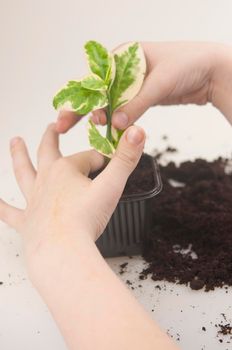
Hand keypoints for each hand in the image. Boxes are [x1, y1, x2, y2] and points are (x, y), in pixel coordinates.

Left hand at [0, 123, 144, 270]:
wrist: (62, 252)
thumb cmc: (86, 220)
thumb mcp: (112, 186)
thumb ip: (126, 158)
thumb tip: (138, 130)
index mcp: (66, 170)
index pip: (88, 158)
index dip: (102, 161)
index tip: (111, 167)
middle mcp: (46, 180)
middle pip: (48, 152)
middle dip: (51, 138)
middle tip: (53, 126)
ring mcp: (33, 200)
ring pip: (23, 172)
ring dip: (18, 156)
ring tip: (14, 141)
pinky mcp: (26, 221)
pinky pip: (9, 212)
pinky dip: (1, 207)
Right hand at [56, 41, 231, 131]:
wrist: (211, 71)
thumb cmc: (187, 64)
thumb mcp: (159, 83)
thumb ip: (136, 103)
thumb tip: (115, 123)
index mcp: (124, 54)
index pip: (95, 77)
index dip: (80, 97)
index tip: (68, 114)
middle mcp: (125, 68)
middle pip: (98, 91)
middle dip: (82, 108)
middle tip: (64, 125)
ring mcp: (132, 84)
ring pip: (110, 102)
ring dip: (101, 117)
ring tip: (93, 131)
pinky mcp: (141, 96)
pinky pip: (124, 109)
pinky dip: (116, 120)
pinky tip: (108, 130)